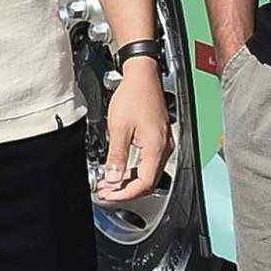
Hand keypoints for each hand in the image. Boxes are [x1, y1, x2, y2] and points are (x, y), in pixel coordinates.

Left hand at [95, 62, 172, 206]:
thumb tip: (112, 178)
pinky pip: (149, 162)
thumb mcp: (119, 128)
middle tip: (106, 192)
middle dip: (126, 190)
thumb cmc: (134, 95)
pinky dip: (134, 170)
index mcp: (156, 146)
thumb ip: (116, 156)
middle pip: (148, 181)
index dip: (125, 194)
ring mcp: (163, 142)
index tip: (109, 195)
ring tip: (110, 182)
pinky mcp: (159, 138)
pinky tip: (121, 169)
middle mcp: (164, 147)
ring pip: (148, 173)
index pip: (145, 183)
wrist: (143, 75)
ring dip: (129, 181)